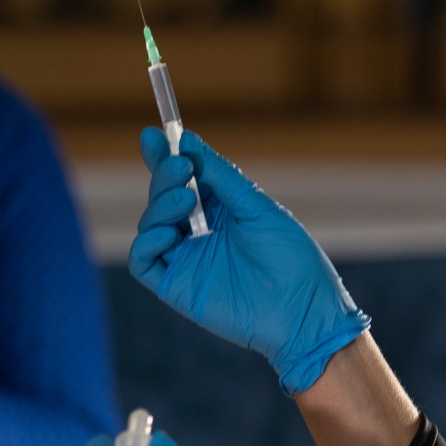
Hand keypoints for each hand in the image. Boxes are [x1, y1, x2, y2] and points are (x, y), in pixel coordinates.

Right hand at [129, 128, 369, 393]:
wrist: (301, 311)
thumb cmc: (290, 258)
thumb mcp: (255, 206)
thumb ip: (219, 176)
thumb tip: (188, 141)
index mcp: (220, 211)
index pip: (183, 180)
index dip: (164, 157)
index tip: (153, 134)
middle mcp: (199, 233)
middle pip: (163, 197)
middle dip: (164, 176)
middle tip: (181, 168)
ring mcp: (185, 260)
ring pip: (150, 224)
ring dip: (160, 205)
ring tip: (185, 200)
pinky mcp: (176, 286)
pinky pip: (144, 260)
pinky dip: (148, 241)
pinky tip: (170, 233)